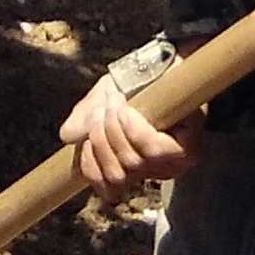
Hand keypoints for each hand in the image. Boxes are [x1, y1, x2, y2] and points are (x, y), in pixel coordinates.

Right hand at [59, 72, 204, 199]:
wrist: (162, 64)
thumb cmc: (133, 85)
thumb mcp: (100, 102)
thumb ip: (85, 120)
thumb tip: (67, 135)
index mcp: (130, 169)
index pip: (108, 190)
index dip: (91, 167)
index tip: (85, 139)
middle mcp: (152, 172)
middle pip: (119, 175)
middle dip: (102, 139)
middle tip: (101, 110)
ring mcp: (172, 163)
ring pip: (133, 162)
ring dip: (116, 128)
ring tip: (115, 102)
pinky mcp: (187, 149)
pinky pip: (153, 149)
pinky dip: (134, 128)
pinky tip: (128, 110)